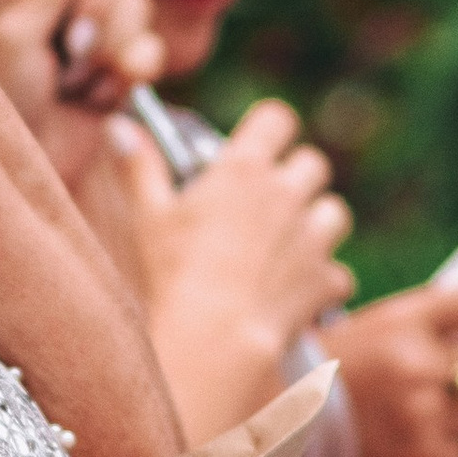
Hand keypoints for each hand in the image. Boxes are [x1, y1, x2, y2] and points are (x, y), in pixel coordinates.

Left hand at [0, 0, 162, 191]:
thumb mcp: (17, 35)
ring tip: (72, 83)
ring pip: (138, 5)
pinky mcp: (123, 61)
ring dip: (107, 50)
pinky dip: (125, 76)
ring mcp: (99, 26)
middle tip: (68, 48)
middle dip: (97, 11)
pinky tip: (95, 99)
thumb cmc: (7, 99)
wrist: (32, 164)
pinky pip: (151, 48)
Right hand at [87, 99, 353, 441]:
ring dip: (318, 223)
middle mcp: (287, 195)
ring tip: (288, 242)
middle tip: (267, 200)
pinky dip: (323, 282)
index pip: (276, 120)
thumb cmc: (174, 272)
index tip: (256, 145)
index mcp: (245, 169)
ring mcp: (313, 238)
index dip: (269, 129)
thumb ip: (139, 165)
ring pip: (335, 212)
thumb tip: (119, 125)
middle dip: (296, 176)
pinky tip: (297, 293)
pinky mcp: (325, 279)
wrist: (213, 337)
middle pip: (313, 163)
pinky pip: (337, 274)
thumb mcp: (148, 214)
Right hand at [337, 281, 457, 456]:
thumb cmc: (320, 382)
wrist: (280, 442)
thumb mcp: (361, 335)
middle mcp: (419, 362)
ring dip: (447, 421)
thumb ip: (414, 331)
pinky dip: (434, 454)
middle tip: (430, 392)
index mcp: (400, 321)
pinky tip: (396, 450)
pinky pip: (456, 453)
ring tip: (399, 426)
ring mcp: (426, 412)